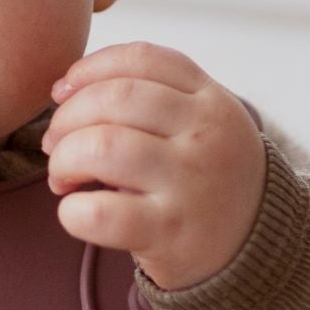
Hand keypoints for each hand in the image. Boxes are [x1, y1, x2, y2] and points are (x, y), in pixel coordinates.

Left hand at [43, 42, 266, 293]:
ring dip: (65, 159)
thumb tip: (65, 90)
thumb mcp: (201, 124)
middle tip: (55, 143)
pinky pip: (101, 213)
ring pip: (102, 146)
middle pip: (115, 98)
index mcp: (212, 100)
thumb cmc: (206, 179)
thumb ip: (151, 97)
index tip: (63, 91)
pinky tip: (77, 212)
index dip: (89, 68)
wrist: (254, 250)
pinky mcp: (170, 232)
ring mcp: (190, 183)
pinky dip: (72, 210)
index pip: (142, 58)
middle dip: (66, 117)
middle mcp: (206, 135)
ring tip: (63, 177)